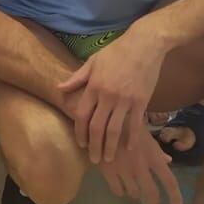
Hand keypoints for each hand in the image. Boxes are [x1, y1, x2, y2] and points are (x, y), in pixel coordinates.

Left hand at [58, 28, 166, 162]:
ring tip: (108, 159)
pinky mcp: (141, 101)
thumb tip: (59, 89)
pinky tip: (128, 149)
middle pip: (97, 127)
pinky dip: (131, 139)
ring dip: (110, 147)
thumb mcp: (93, 61)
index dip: (80, 132)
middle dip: (94, 146)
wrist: (144, 44)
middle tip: (94, 160)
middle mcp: (107, 95)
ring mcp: (125, 99)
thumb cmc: (116, 51)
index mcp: (94, 85)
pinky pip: (135, 125)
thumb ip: (77, 78)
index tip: (81, 144)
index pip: (82, 115)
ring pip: (115, 130)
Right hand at [97, 126, 181, 203]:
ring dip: (135, 191)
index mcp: (153, 156)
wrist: (103, 116)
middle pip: (152, 194)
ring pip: (134, 193)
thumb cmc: (128, 122)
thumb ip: (157, 150)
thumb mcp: (145, 134)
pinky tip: (120, 183)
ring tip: (132, 184)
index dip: (176, 197)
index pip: (170, 182)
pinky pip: (118, 190)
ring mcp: (124, 170)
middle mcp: (141, 166)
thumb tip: (168, 161)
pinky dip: (121, 190)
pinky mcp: (108, 171)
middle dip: (153, 202)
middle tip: (151, 203)